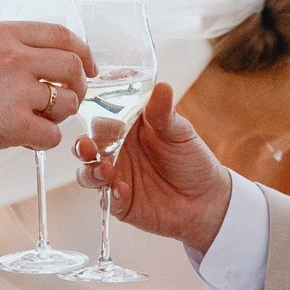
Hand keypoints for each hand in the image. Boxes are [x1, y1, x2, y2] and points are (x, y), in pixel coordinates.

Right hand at [0, 21, 92, 182]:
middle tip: (69, 100)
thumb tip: (32, 47)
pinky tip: (24, 141)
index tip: (87, 67)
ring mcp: (16, 89)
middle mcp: (13, 56)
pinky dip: (43, 141)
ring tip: (36, 123)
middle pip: (73, 66)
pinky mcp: (15, 123)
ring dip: (59, 117)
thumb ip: (0, 43)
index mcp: (2, 34)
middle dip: (78, 86)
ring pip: (68, 102)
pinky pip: (52, 134)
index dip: (81, 52)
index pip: (61, 34)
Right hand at [74, 81, 234, 253]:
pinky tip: (123, 190)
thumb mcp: (179, 132)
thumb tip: (162, 86)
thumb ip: (164, 113)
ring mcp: (116, 177)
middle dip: (83, 146)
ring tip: (105, 169)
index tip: (89, 107)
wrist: (207, 198)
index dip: (93, 112)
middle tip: (88, 146)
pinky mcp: (121, 203)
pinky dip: (112, 195)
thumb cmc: (192, 159)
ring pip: (88, 173)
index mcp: (127, 129)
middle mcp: (116, 152)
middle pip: (88, 146)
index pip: (101, 116)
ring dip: (91, 171)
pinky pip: (108, 200)